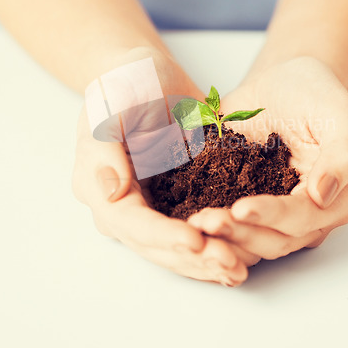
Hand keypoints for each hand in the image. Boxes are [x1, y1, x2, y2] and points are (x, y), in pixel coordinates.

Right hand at [72, 48, 254, 285]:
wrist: (150, 77)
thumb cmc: (125, 84)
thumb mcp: (110, 108)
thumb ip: (105, 150)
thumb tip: (110, 194)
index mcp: (104, 189)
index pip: (132, 223)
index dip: (163, 236)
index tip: (196, 241)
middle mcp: (128, 207)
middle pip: (158, 246)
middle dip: (193, 258)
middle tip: (229, 265)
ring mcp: (155, 206)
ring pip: (179, 247)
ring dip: (208, 261)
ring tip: (239, 269)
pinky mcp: (179, 200)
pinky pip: (197, 229)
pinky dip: (218, 243)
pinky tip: (243, 255)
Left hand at [187, 57, 347, 260]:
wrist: (282, 83)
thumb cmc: (316, 94)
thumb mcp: (340, 116)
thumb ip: (341, 156)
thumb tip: (322, 195)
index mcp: (336, 201)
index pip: (303, 218)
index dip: (272, 217)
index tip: (241, 209)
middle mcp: (305, 216)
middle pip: (274, 239)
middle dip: (239, 233)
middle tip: (205, 222)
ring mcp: (273, 212)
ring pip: (250, 239)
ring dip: (222, 236)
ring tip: (194, 222)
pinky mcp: (246, 201)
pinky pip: (229, 221)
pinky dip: (211, 224)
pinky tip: (186, 218)